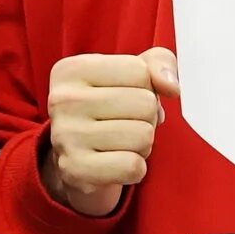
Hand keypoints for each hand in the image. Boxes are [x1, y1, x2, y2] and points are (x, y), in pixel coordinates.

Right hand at [42, 49, 179, 216]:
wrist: (77, 161)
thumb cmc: (108, 112)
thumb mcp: (132, 75)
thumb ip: (159, 64)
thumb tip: (172, 86)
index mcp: (72, 69)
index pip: (140, 71)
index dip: (146, 88)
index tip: (124, 98)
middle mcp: (62, 99)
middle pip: (145, 103)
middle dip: (147, 118)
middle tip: (124, 124)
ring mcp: (66, 135)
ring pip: (143, 136)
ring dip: (141, 144)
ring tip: (119, 144)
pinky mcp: (75, 169)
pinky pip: (133, 166)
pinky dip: (135, 169)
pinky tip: (115, 164)